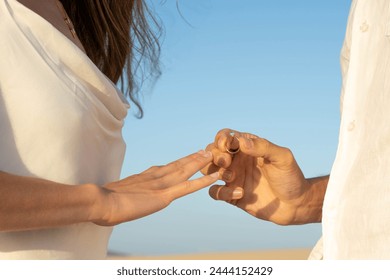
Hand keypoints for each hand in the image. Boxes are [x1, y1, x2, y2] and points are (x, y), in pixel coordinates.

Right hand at [94, 150, 218, 225]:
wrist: (100, 202)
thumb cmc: (101, 202)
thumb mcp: (113, 196)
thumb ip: (121, 195)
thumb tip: (117, 198)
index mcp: (142, 178)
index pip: (163, 169)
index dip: (175, 164)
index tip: (183, 160)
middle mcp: (154, 177)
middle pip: (176, 165)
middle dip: (190, 159)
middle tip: (203, 151)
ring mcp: (160, 185)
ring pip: (184, 171)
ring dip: (199, 163)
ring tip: (210, 155)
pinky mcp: (164, 195)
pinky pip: (188, 187)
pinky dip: (202, 180)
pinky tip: (213, 176)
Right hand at [203, 129, 311, 224]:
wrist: (295, 204)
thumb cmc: (290, 177)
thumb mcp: (282, 158)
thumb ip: (263, 147)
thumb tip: (241, 142)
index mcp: (246, 147)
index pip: (225, 137)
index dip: (221, 139)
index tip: (227, 146)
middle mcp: (236, 161)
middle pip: (212, 152)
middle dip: (215, 155)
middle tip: (227, 162)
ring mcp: (233, 178)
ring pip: (208, 170)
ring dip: (214, 171)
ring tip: (232, 176)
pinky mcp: (232, 195)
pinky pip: (215, 192)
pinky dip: (223, 192)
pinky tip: (241, 193)